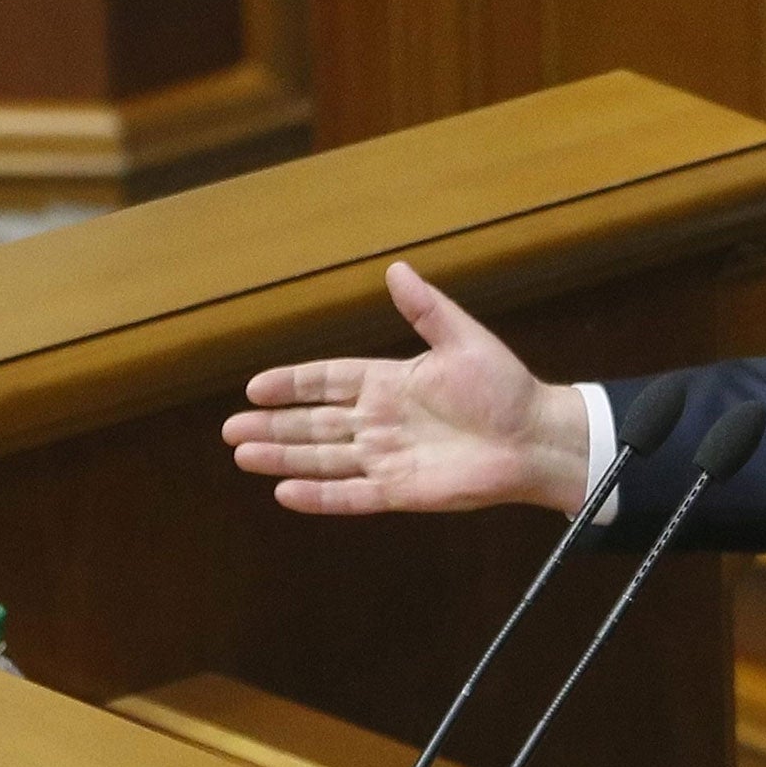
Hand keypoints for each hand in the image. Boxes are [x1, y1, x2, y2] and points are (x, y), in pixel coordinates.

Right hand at [221, 263, 590, 514]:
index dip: (292, 383)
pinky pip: (351, 495)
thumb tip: (396, 270)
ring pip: (322, 459)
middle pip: (314, 424)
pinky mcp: (400, 490)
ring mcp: (387, 457)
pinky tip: (284, 493)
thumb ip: (426, 310)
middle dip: (273, 426)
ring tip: (243, 455)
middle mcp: (381, 420)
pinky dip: (319, 496)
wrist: (535, 437)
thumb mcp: (463, 340)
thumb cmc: (505, 387)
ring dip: (283, 458)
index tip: (256, 387)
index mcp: (390, 382)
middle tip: (230, 430)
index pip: (327, 380)